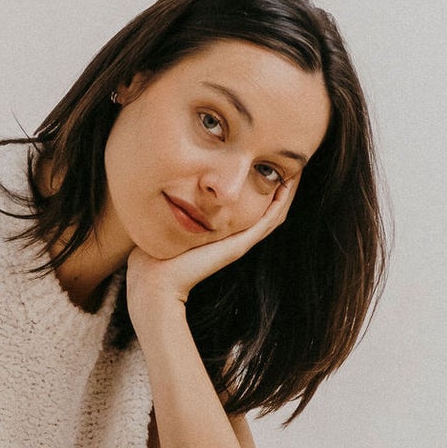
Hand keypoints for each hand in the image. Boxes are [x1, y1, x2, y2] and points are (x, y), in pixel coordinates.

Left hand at [123, 177, 293, 328]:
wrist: (154, 282)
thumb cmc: (153, 257)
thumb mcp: (167, 225)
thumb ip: (171, 210)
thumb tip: (162, 189)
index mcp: (220, 236)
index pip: (249, 210)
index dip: (261, 188)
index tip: (266, 165)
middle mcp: (234, 240)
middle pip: (267, 211)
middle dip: (278, 188)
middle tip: (289, 165)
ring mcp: (238, 243)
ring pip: (273, 215)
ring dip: (285, 194)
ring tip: (293, 171)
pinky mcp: (237, 246)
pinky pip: (268, 222)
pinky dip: (279, 204)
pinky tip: (285, 186)